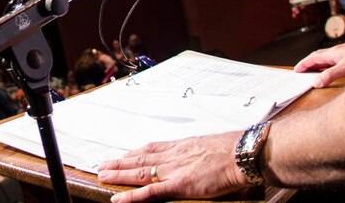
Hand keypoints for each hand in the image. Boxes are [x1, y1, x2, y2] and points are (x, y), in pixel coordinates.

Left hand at [96, 132, 246, 202]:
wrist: (241, 154)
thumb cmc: (232, 150)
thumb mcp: (210, 148)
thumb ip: (199, 154)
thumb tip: (200, 159)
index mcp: (181, 146)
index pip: (151, 148)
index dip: (135, 152)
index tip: (124, 154)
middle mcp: (172, 156)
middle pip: (139, 158)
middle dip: (120, 162)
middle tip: (103, 164)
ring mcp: (173, 170)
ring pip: (138, 172)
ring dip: (118, 174)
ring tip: (103, 175)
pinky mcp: (178, 185)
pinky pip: (150, 193)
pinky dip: (132, 196)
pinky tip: (119, 199)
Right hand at [293, 37, 344, 86]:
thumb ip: (330, 75)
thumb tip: (315, 82)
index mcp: (331, 53)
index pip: (312, 58)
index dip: (303, 64)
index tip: (296, 70)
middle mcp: (336, 52)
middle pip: (317, 57)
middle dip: (308, 63)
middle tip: (302, 71)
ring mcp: (344, 53)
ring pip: (326, 58)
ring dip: (318, 64)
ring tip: (315, 71)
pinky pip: (334, 59)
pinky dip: (328, 64)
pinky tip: (334, 68)